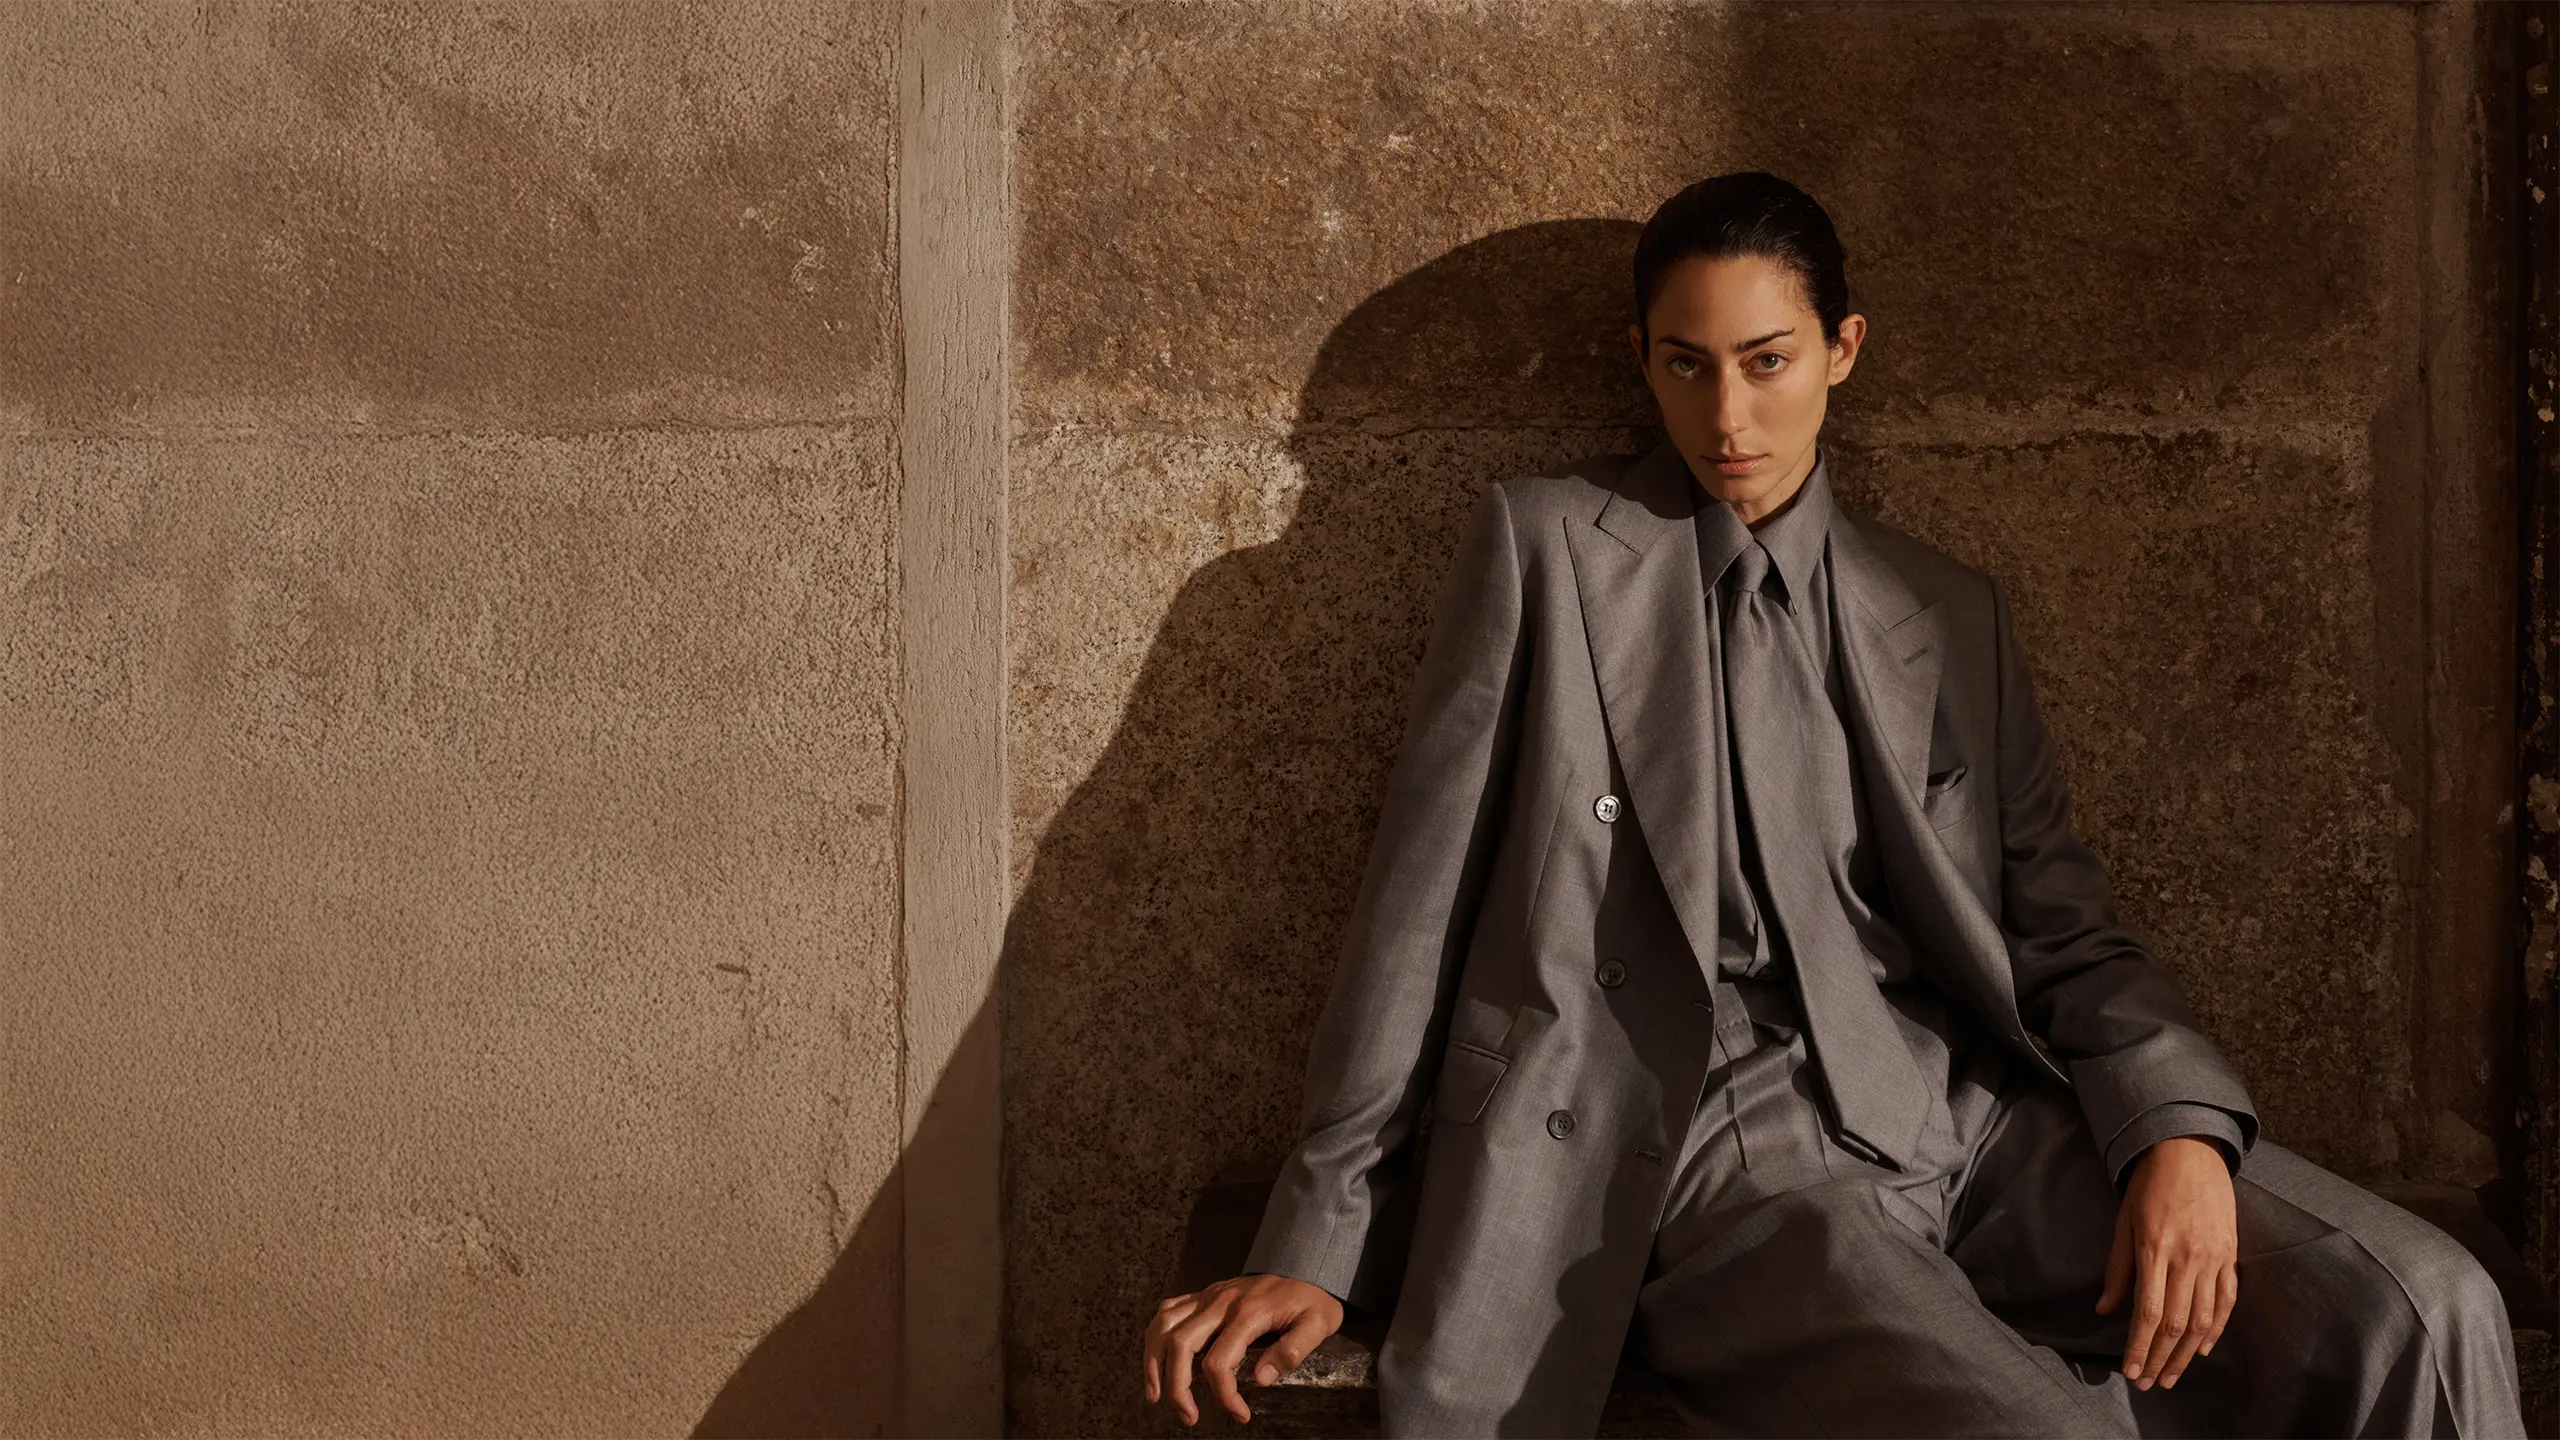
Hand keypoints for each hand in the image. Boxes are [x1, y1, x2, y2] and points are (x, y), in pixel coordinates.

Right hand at [1143, 1272, 1343, 1425]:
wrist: (1305, 1265)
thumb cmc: (1311, 1299)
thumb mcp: (1318, 1324)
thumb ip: (1292, 1351)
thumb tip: (1261, 1379)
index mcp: (1248, 1313)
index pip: (1218, 1362)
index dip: (1224, 1395)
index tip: (1239, 1414)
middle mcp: (1220, 1302)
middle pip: (1180, 1345)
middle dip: (1177, 1388)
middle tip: (1188, 1416)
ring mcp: (1209, 1296)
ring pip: (1164, 1327)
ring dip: (1154, 1363)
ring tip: (1156, 1396)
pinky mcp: (1205, 1295)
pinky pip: (1168, 1311)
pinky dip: (1156, 1336)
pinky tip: (1157, 1358)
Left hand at [2095, 1135, 2237, 1389]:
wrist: (2190, 1152)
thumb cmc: (2149, 1186)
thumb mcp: (2124, 1222)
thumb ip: (2118, 1269)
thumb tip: (2105, 1309)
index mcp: (2155, 1250)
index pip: (2149, 1313)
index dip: (2140, 1347)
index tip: (2131, 1371)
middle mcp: (2187, 1259)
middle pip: (2177, 1324)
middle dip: (2160, 1358)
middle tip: (2148, 1383)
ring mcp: (2213, 1259)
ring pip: (2203, 1319)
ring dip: (2186, 1353)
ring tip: (2171, 1375)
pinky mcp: (2231, 1255)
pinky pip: (2226, 1300)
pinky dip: (2216, 1329)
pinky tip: (2201, 1349)